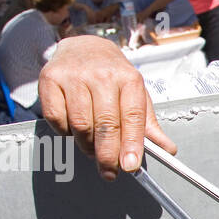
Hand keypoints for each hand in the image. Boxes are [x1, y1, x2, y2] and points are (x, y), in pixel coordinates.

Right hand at [38, 35, 177, 180]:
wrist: (84, 46)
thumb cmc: (113, 76)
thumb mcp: (136, 95)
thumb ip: (149, 125)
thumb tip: (167, 150)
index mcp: (128, 79)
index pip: (132, 117)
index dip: (131, 144)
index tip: (130, 166)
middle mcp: (102, 75)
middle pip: (106, 125)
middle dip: (108, 154)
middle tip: (109, 172)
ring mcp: (74, 76)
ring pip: (80, 125)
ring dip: (86, 145)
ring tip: (92, 148)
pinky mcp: (50, 79)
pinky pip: (56, 118)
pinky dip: (64, 131)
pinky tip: (72, 127)